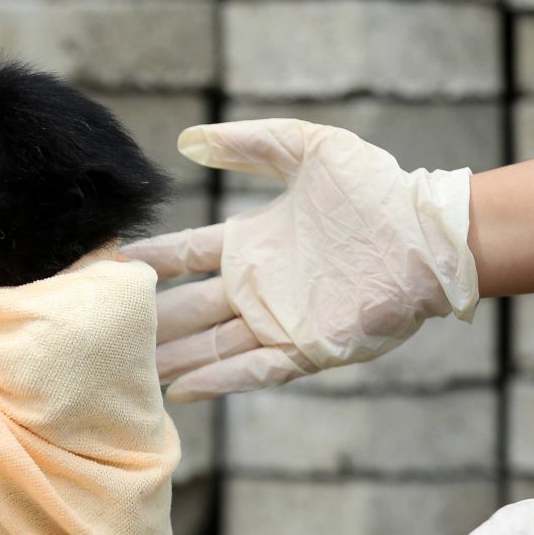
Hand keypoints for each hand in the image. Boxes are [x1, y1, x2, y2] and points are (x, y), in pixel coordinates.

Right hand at [122, 119, 479, 401]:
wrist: (432, 237)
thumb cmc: (378, 190)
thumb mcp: (311, 150)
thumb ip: (252, 142)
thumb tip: (189, 141)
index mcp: (252, 243)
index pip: (184, 256)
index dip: (147, 262)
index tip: (107, 265)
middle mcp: (256, 287)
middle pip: (186, 308)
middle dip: (147, 321)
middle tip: (101, 331)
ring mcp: (277, 322)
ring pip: (209, 344)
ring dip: (171, 358)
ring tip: (129, 370)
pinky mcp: (304, 350)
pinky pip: (250, 369)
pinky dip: (216, 381)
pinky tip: (180, 393)